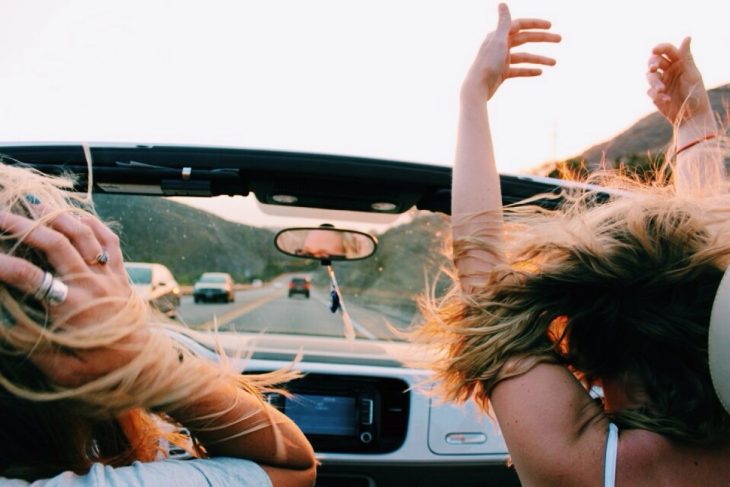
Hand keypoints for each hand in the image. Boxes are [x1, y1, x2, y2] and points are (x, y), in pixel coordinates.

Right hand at [0, 207, 146, 386]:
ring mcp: (108, 276)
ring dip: (57, 215)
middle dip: (24, 226)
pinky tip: (75, 215)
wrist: (145, 364)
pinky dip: (92, 223)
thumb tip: (5, 325)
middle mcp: (91, 285)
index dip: (4, 266)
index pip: (31, 278)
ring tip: (33, 203)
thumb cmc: (102, 371)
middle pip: (56, 244)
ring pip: (84, 234)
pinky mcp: (120, 274)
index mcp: (72, 309)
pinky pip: (109, 240)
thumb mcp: (62, 371)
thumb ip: (32, 348)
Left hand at [461, 3, 559, 102]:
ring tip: (554, 63)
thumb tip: (502, 2)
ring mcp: (501, 60)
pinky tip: (540, 72)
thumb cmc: (487, 64)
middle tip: (559, 39)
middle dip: (542, 39)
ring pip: (524, 57)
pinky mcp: (502, 73)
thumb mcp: (498, 41)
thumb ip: (503, 23)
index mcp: (498, 36)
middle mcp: (499, 46)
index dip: (535, 24)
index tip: (551, 25)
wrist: (477, 89)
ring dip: (539, 59)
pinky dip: (529, 70)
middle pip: (524, 39)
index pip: (520, 25)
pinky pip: (518, 70)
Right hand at [647, 37, 712, 125]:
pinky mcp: (655, 95)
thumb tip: (687, 37)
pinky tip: (667, 99)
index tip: (654, 50)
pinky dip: (657, 95)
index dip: (660, 48)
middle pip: (654, 61)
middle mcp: (668, 70)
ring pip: (650, 77)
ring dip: (654, 82)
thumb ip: (686, 56)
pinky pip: (650, 91)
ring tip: (661, 89)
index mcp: (678, 62)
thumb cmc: (696, 93)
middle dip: (652, 64)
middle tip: (653, 68)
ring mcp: (661, 82)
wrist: (692, 115)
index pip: (667, 50)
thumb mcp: (692, 73)